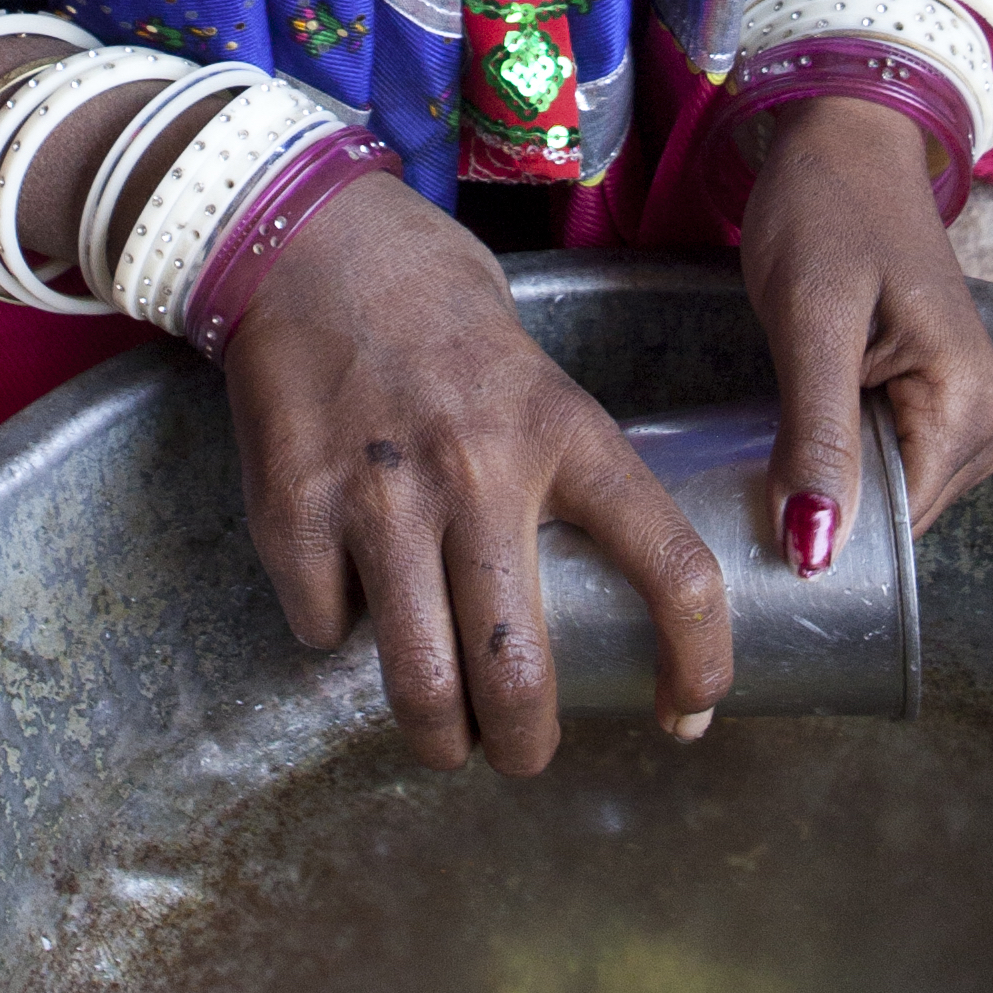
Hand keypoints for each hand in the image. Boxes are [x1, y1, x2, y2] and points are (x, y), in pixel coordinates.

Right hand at [220, 170, 733, 776]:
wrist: (307, 240)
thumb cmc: (436, 308)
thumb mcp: (536, 376)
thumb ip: (560, 475)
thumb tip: (588, 598)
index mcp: (562, 430)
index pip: (672, 567)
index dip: (698, 662)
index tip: (691, 711)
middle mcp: (478, 471)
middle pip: (520, 673)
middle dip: (527, 746)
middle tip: (524, 751)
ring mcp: (380, 499)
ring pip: (420, 684)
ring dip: (438, 736)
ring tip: (444, 737)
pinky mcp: (294, 513)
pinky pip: (324, 630)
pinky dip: (338, 636)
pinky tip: (347, 600)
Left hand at [735, 89, 992, 573]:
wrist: (844, 136)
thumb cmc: (826, 210)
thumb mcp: (811, 323)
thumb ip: (817, 438)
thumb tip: (815, 555)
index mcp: (971, 405)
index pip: (898, 527)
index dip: (824, 532)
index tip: (751, 511)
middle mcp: (988, 419)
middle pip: (896, 516)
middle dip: (827, 504)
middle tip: (755, 453)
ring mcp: (967, 408)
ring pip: (887, 492)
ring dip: (831, 477)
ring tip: (778, 426)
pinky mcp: (936, 394)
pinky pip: (887, 457)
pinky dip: (840, 452)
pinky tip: (801, 421)